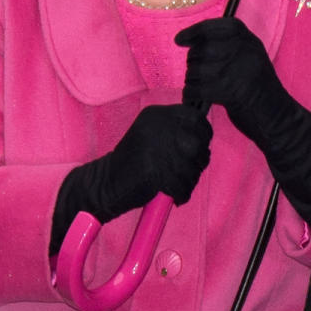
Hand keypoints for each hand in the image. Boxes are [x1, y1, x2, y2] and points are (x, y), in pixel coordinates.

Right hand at [51, 104, 211, 253]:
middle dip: (199, 161)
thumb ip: (176, 130)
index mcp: (157, 114)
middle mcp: (158, 126)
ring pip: (192, 164)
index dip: (203, 134)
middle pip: (198, 141)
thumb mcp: (152, 134)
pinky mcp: (155, 169)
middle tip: (187, 172)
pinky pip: (182, 184)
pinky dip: (181, 194)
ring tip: (177, 185)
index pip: (196, 117)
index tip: (199, 147)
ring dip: (189, 180)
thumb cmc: (133, 162)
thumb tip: (205, 134)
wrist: (105, 182)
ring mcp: (156, 147)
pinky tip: (172, 196)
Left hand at [175, 17, 310, 223]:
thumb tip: (195, 41)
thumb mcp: (252, 59)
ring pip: (197, 70)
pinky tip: (193, 99)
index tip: (179, 40)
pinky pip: (197, 88)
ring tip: (196, 88)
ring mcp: (238, 71)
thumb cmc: (260, 91)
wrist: (279, 119)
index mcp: (250, 41)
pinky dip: (190, 95)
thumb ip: (231, 47)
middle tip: (195, 75)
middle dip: (193, 63)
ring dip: (191, 81)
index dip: (195, 31)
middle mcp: (244, 51)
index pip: (217, 26)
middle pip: (203, 49)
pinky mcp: (230, 91)